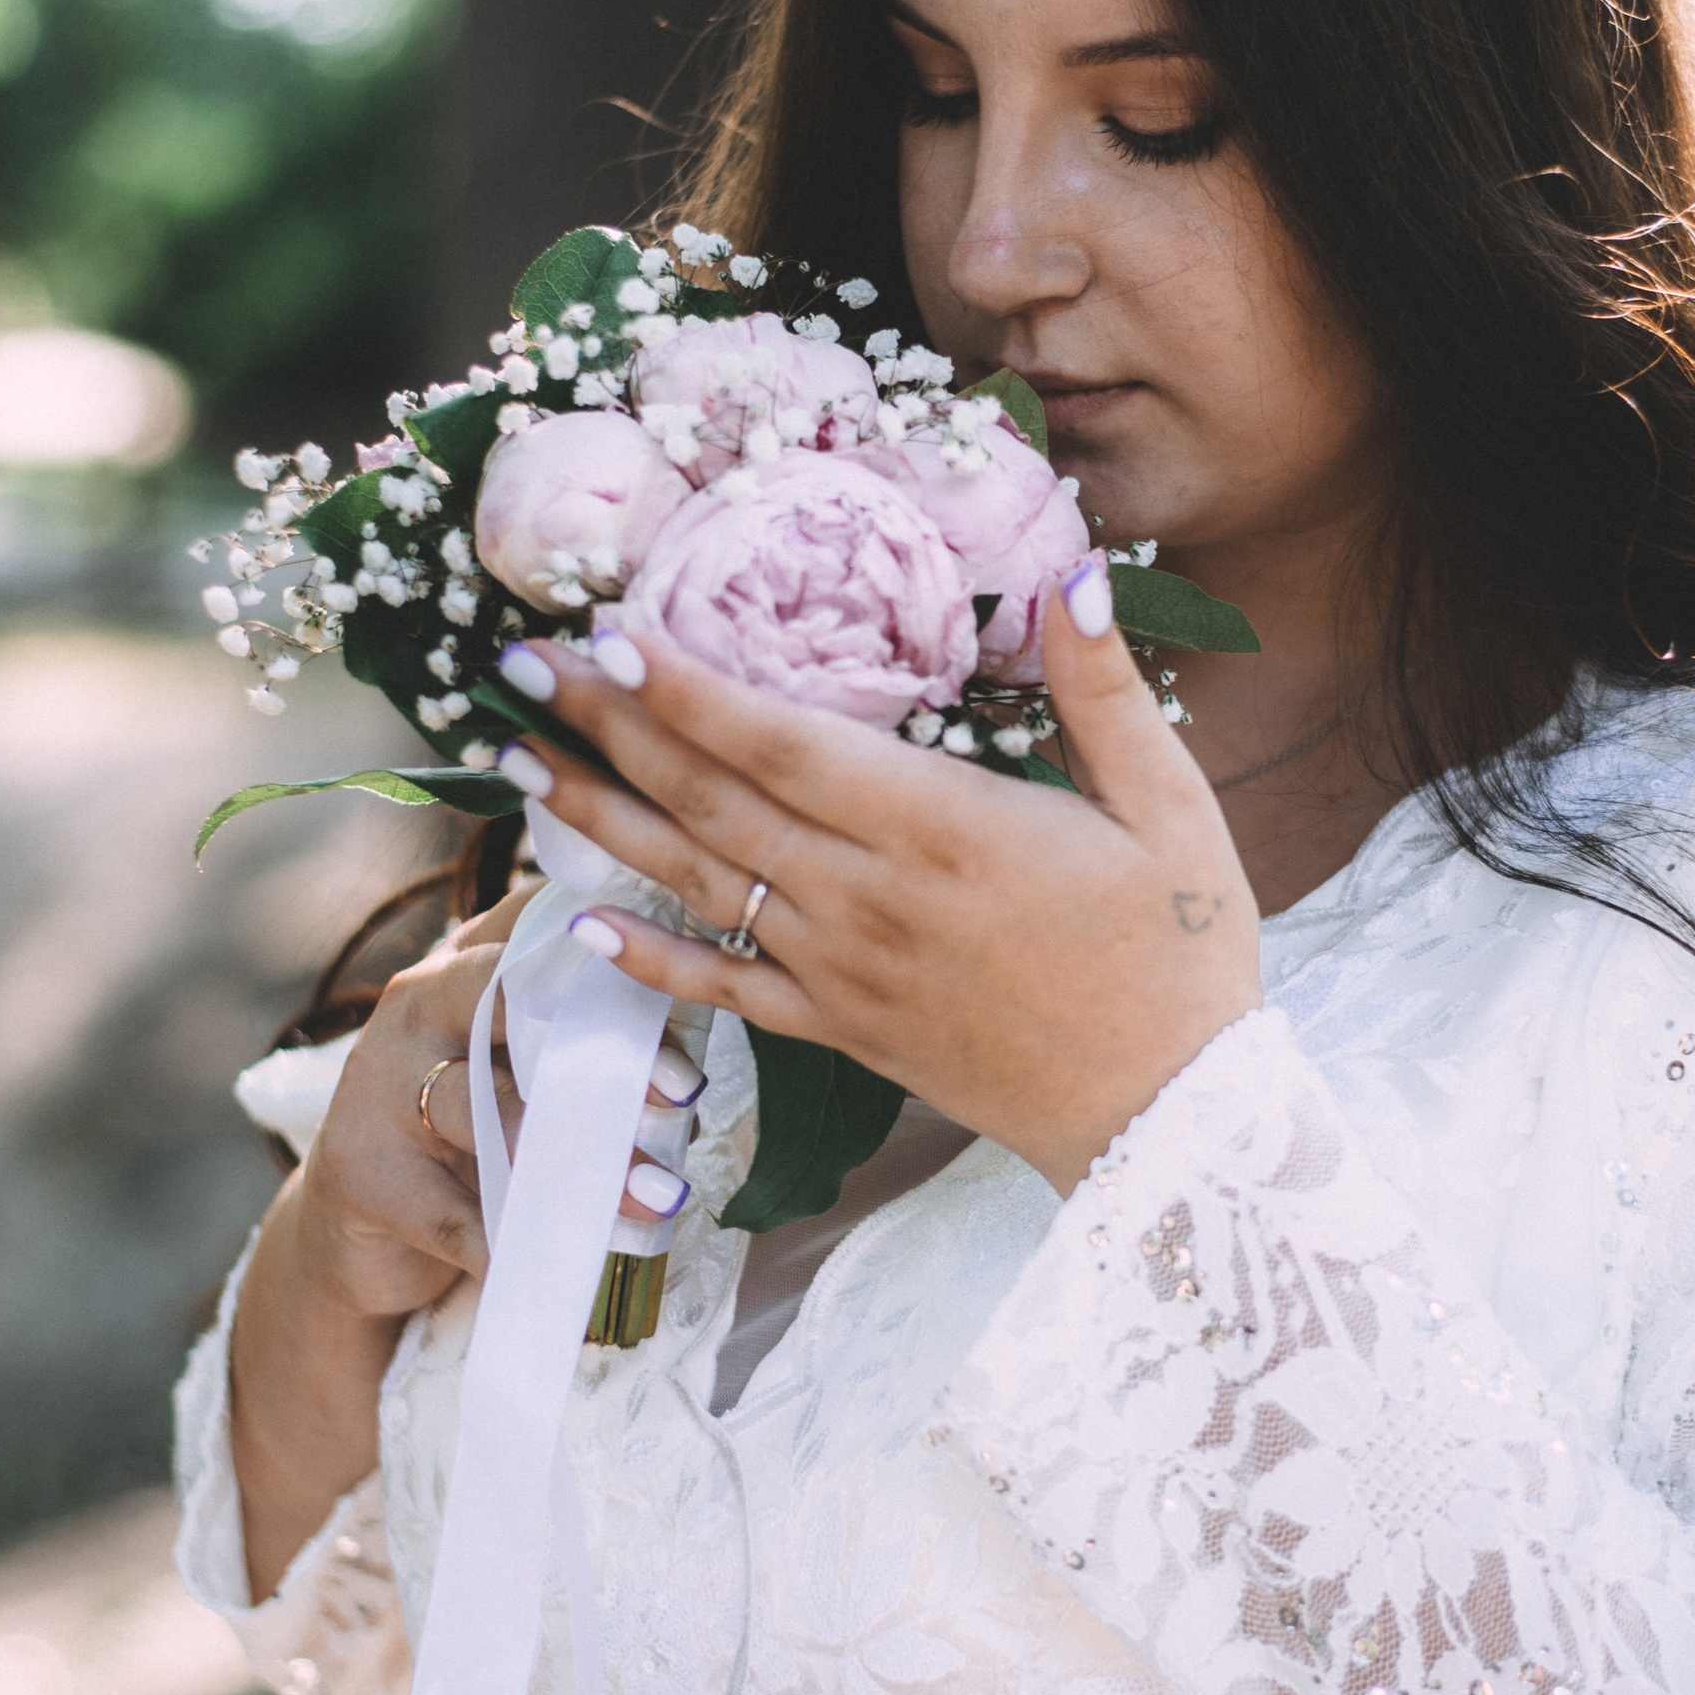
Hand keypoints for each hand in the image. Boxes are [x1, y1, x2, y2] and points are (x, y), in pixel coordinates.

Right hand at [281, 891, 698, 1331]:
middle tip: (686, 1091)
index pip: (534, 931)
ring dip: (581, 1163)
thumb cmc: (465, 1127)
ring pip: (491, 1117)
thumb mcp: (511, 1063)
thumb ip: (576, 1034)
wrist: (358, 1221)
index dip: (611, 954)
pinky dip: (522, 1242)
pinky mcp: (366, 1178)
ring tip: (658, 1197)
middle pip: (512, 1010)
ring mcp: (380, 1091)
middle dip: (606, 1050)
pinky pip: (459, 1216)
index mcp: (460, 966)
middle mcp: (414, 1009)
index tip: (684, 979)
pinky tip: (581, 1261)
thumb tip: (690, 1046)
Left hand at [496, 578, 1264, 1194]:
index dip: (692, 692)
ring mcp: (848, 975)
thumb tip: (1075, 572)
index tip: (610, 635)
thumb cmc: (1181, 953)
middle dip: (608, 729)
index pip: (789, 748)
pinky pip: (729, 991)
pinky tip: (579, 926)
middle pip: (714, 803)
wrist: (1169, 1122)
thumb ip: (1104, 693)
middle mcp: (872, 903)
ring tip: (513, 763)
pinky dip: (651, 960)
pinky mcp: (845, 1033)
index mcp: (945, 834)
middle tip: (518, 665)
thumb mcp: (1171, 809)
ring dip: (598, 822)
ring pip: (699, 885)